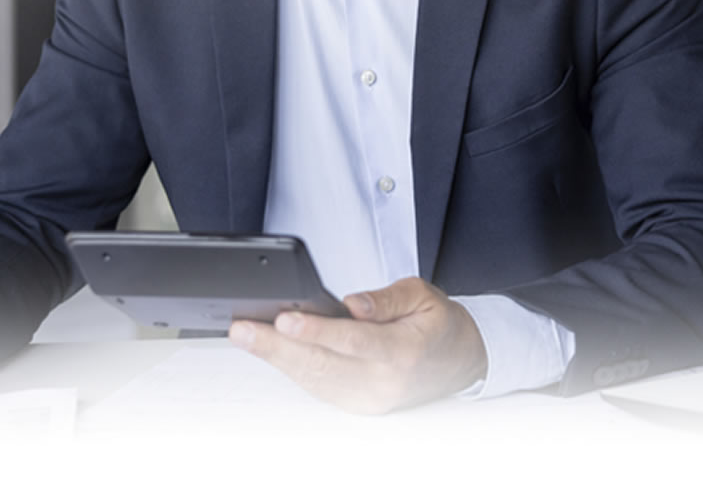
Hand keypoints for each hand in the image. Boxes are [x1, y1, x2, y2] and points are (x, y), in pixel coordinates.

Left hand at [228, 276, 487, 413]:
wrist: (460, 363)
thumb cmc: (439, 325)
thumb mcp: (423, 296)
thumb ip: (386, 299)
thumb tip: (351, 303)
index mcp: (403, 350)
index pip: (353, 340)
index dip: (316, 330)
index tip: (285, 318)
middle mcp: (383, 381)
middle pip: (323, 365)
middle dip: (277, 347)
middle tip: (243, 329)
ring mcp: (369, 399)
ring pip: (314, 379)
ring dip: (276, 358)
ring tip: (246, 336)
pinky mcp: (358, 405)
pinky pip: (319, 387)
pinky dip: (292, 369)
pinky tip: (270, 350)